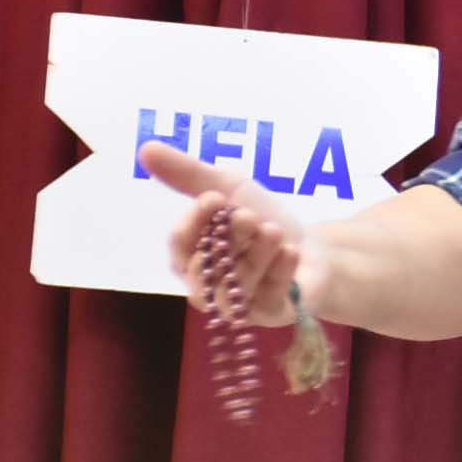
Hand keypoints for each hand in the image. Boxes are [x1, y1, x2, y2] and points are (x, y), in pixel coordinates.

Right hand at [141, 140, 306, 326]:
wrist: (316, 248)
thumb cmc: (263, 219)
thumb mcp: (229, 187)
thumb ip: (188, 173)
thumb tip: (145, 147)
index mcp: (191, 255)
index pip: (179, 244)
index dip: (194, 222)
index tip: (215, 197)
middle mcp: (208, 284)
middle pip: (205, 268)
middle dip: (229, 238)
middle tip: (249, 216)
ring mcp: (238, 304)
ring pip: (236, 284)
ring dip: (256, 254)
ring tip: (273, 231)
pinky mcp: (269, 314)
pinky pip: (268, 297)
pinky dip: (280, 270)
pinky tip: (290, 252)